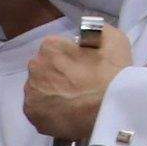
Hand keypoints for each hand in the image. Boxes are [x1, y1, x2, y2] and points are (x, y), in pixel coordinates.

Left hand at [22, 24, 133, 141]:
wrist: (111, 112)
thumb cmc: (112, 75)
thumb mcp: (115, 40)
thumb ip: (97, 31)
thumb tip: (86, 35)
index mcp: (50, 46)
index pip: (57, 48)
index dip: (72, 57)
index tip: (85, 67)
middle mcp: (35, 66)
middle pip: (45, 68)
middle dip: (58, 74)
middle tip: (79, 85)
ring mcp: (31, 92)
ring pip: (40, 89)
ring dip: (53, 92)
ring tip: (73, 102)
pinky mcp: (33, 114)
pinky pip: (40, 109)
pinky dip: (50, 111)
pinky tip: (66, 113)